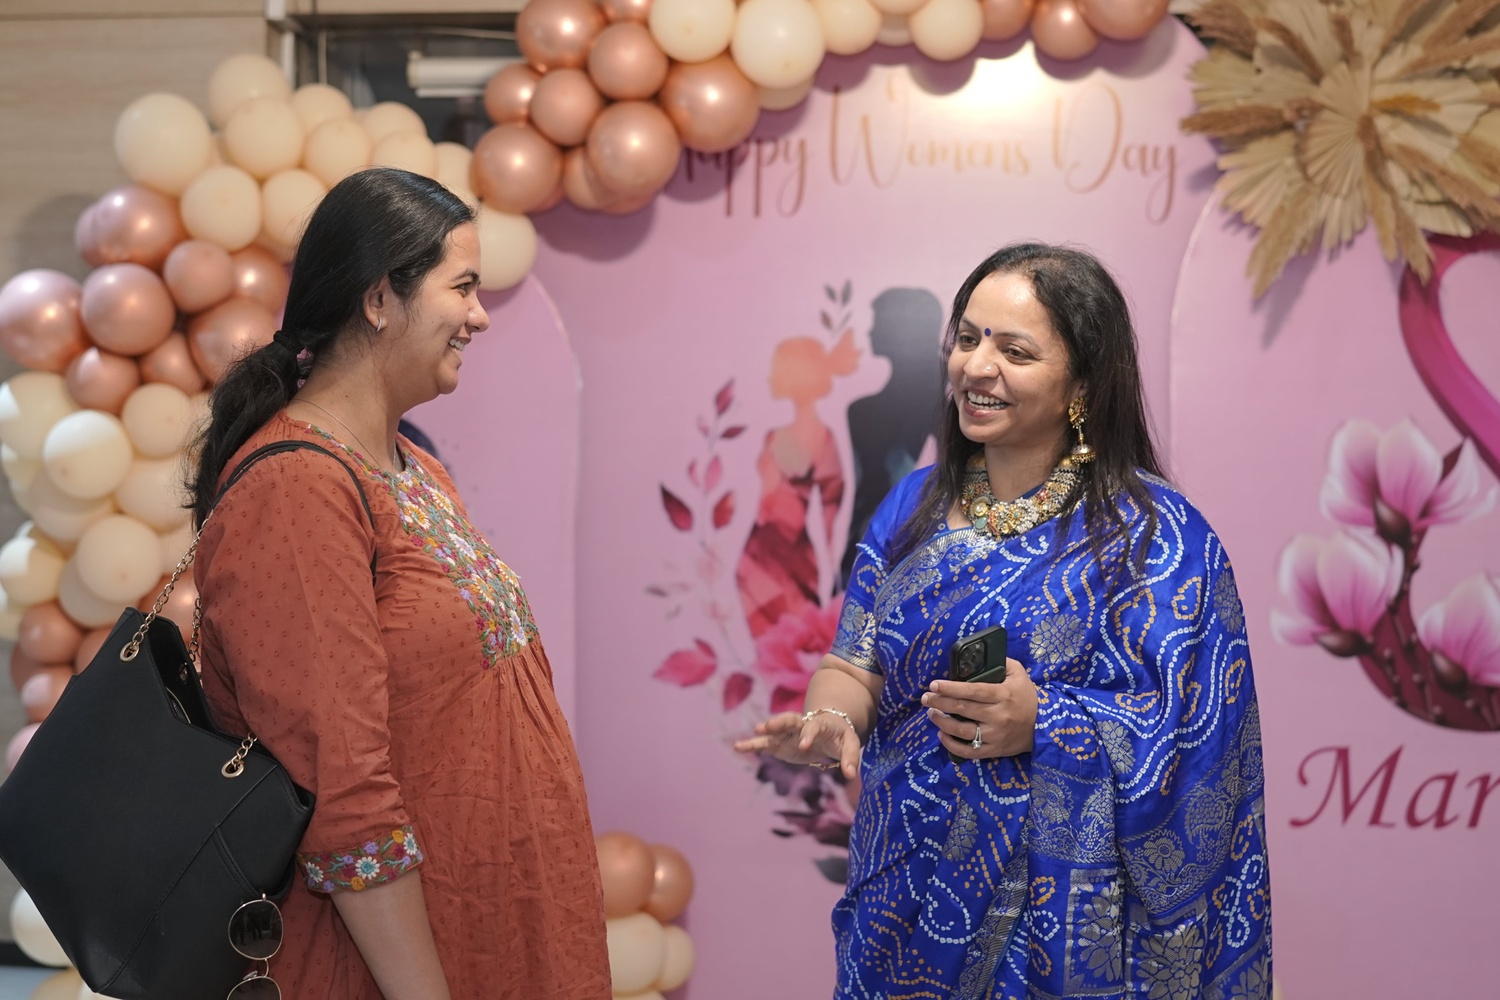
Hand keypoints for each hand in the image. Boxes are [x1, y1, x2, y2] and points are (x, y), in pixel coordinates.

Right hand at [734, 710, 861, 779]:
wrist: (828, 730)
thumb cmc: (840, 736)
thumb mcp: (850, 744)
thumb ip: (850, 757)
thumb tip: (851, 774)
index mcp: (820, 723)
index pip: (813, 727)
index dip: (808, 735)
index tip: (803, 746)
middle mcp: (801, 725)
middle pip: (788, 720)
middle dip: (777, 723)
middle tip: (766, 727)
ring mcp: (788, 733)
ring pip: (773, 731)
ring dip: (761, 734)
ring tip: (743, 741)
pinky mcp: (779, 743)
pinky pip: (764, 743)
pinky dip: (752, 745)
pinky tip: (738, 747)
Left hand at [921, 658, 1036, 760]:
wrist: (1044, 726)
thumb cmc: (1027, 696)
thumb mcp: (1019, 673)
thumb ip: (1001, 662)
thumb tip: (979, 654)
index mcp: (1002, 695)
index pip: (972, 690)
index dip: (950, 688)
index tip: (934, 684)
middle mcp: (998, 716)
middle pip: (962, 709)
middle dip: (939, 703)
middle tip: (925, 698)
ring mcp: (995, 735)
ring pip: (962, 731)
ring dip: (941, 722)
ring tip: (931, 714)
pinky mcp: (994, 750)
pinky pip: (969, 751)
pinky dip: (952, 745)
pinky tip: (942, 735)